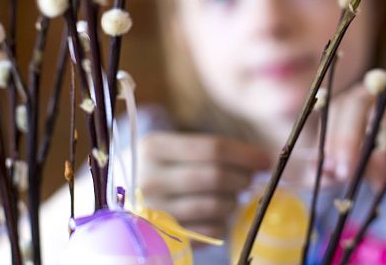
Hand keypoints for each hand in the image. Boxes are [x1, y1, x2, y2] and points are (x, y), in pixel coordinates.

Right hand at [138, 132, 270, 237]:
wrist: (120, 196)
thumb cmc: (159, 167)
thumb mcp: (172, 148)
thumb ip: (211, 151)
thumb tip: (262, 161)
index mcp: (153, 148)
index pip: (212, 149)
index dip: (245, 154)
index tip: (265, 159)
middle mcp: (150, 179)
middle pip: (216, 177)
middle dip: (242, 178)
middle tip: (250, 178)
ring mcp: (156, 211)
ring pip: (216, 205)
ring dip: (233, 200)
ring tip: (230, 195)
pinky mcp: (166, 236)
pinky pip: (212, 230)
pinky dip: (223, 221)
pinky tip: (217, 213)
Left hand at [323, 78, 385, 190]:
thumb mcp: (377, 170)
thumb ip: (353, 167)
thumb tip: (326, 171)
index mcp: (361, 100)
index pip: (337, 109)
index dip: (331, 137)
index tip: (330, 168)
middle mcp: (382, 88)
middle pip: (355, 103)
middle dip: (346, 139)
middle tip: (346, 172)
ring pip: (382, 109)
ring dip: (377, 148)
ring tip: (380, 178)